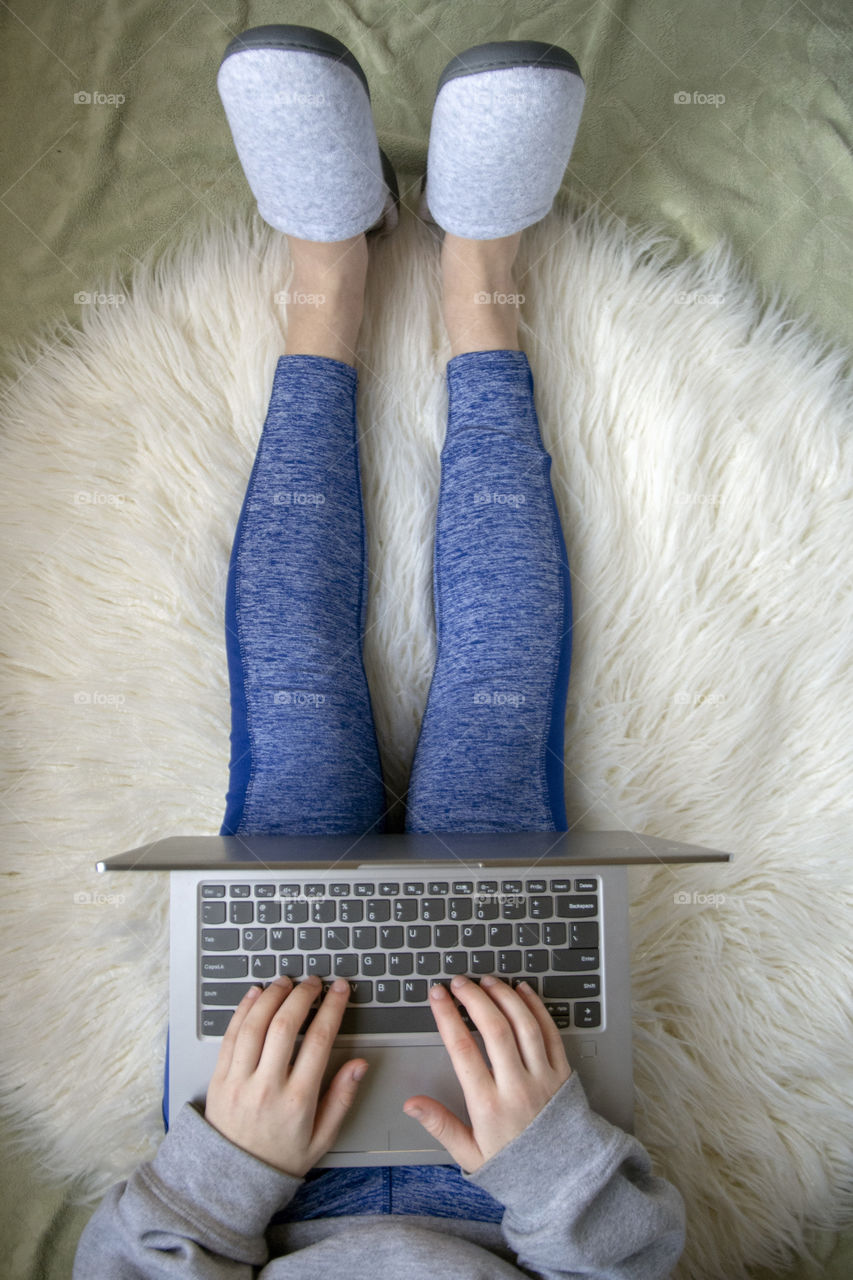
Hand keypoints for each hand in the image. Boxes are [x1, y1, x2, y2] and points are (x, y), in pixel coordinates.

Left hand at [204, 975, 368, 1177]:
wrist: (232, 1180)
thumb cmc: (281, 1158)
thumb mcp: (322, 1138)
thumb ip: (342, 1098)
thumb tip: (359, 1065)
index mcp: (297, 1101)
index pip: (318, 1041)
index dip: (331, 1009)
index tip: (339, 990)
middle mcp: (267, 1087)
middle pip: (284, 1026)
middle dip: (302, 996)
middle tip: (313, 981)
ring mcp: (239, 1081)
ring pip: (254, 1025)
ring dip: (272, 996)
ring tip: (286, 982)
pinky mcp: (218, 1078)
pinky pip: (229, 1036)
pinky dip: (243, 1010)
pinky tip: (255, 994)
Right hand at [403, 975, 571, 1173]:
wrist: (563, 1177)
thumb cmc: (513, 1164)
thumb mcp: (469, 1153)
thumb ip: (440, 1124)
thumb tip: (411, 1104)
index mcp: (489, 1105)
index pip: (463, 1050)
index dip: (447, 1016)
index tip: (437, 995)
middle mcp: (517, 1086)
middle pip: (494, 1029)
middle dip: (473, 998)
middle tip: (458, 982)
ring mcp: (543, 1077)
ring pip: (523, 1025)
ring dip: (504, 996)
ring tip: (486, 981)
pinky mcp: (562, 1073)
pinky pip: (550, 1032)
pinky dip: (536, 1007)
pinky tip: (522, 990)